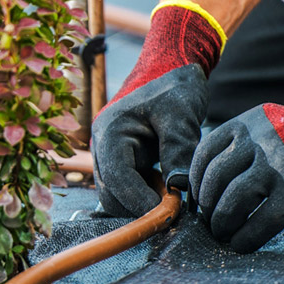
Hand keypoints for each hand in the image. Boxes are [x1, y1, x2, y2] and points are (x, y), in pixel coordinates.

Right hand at [92, 2, 222, 216]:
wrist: (172, 69)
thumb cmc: (175, 86)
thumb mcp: (180, 114)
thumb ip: (178, 149)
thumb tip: (178, 189)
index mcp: (110, 131)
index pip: (117, 179)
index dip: (139, 201)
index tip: (168, 214)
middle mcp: (103, 145)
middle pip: (112, 194)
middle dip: (141, 205)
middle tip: (176, 205)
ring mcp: (109, 155)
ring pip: (118, 196)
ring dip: (143, 201)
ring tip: (173, 192)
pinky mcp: (121, 161)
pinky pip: (127, 189)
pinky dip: (145, 194)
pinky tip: (166, 184)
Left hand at [189, 85, 283, 251]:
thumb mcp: (275, 126)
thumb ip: (246, 143)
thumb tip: (212, 178)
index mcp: (251, 122)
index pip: (205, 151)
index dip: (195, 179)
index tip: (197, 198)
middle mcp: (260, 140)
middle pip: (215, 179)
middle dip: (207, 206)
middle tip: (209, 221)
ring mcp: (279, 166)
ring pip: (232, 201)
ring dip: (222, 223)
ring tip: (223, 234)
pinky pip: (260, 222)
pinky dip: (246, 238)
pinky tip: (242, 245)